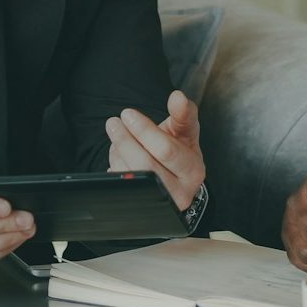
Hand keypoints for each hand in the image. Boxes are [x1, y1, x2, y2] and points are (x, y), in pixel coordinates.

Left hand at [106, 89, 204, 208]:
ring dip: (118, 154)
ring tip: (116, 136)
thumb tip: (178, 96)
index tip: (127, 114)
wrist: (175, 179)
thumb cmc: (179, 150)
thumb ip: (183, 112)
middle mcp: (180, 193)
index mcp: (193, 171)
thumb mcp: (185, 131)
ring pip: (131, 178)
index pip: (166, 150)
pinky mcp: (143, 210)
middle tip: (113, 123)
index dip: (144, 130)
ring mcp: (160, 205)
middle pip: (146, 165)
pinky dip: (115, 168)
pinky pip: (123, 189)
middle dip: (125, 140)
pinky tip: (118, 156)